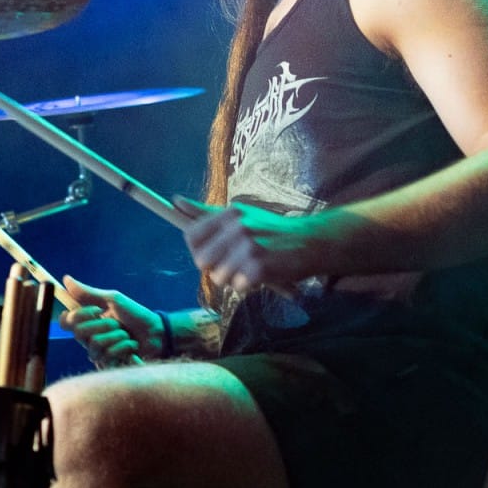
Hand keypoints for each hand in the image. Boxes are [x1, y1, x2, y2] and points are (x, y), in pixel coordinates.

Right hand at [59, 275, 161, 368]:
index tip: (96, 310)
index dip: (77, 316)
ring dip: (117, 336)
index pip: (66, 322)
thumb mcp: (113, 299)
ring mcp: (98, 354)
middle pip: (79, 333)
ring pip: (95, 345)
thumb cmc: (135, 315)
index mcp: (88, 322)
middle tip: (118, 324)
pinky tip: (132, 347)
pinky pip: (107, 357)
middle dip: (104, 325)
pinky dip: (124, 348)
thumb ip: (88, 293)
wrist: (156, 333)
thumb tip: (66, 279)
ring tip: (127, 336)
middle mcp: (89, 339)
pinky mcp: (108, 366)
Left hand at [173, 196, 343, 293]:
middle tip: (237, 265)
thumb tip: (175, 200)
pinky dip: (249, 286)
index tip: (214, 255)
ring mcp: (249, 245)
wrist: (312, 242)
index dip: (199, 251)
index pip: (191, 235)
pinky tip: (263, 276)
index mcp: (230, 213)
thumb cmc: (273, 232)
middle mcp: (238, 226)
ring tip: (252, 269)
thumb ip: (206, 213)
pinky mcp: (260, 265)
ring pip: (219, 277)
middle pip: (202, 260)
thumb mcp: (241, 216)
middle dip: (216, 269)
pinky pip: (238, 286)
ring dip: (234, 280)